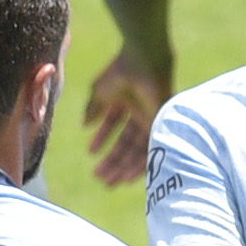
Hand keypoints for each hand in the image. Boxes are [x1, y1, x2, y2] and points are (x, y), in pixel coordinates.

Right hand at [80, 47, 170, 186]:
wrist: (142, 63)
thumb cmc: (121, 72)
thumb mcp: (100, 92)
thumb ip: (93, 108)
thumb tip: (84, 125)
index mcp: (125, 100)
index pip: (114, 125)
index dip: (103, 139)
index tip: (91, 153)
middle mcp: (139, 111)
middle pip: (126, 143)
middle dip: (113, 160)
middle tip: (99, 178)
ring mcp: (151, 119)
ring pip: (137, 150)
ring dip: (123, 167)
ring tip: (110, 183)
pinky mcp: (161, 127)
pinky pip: (152, 152)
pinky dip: (140, 166)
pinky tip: (127, 178)